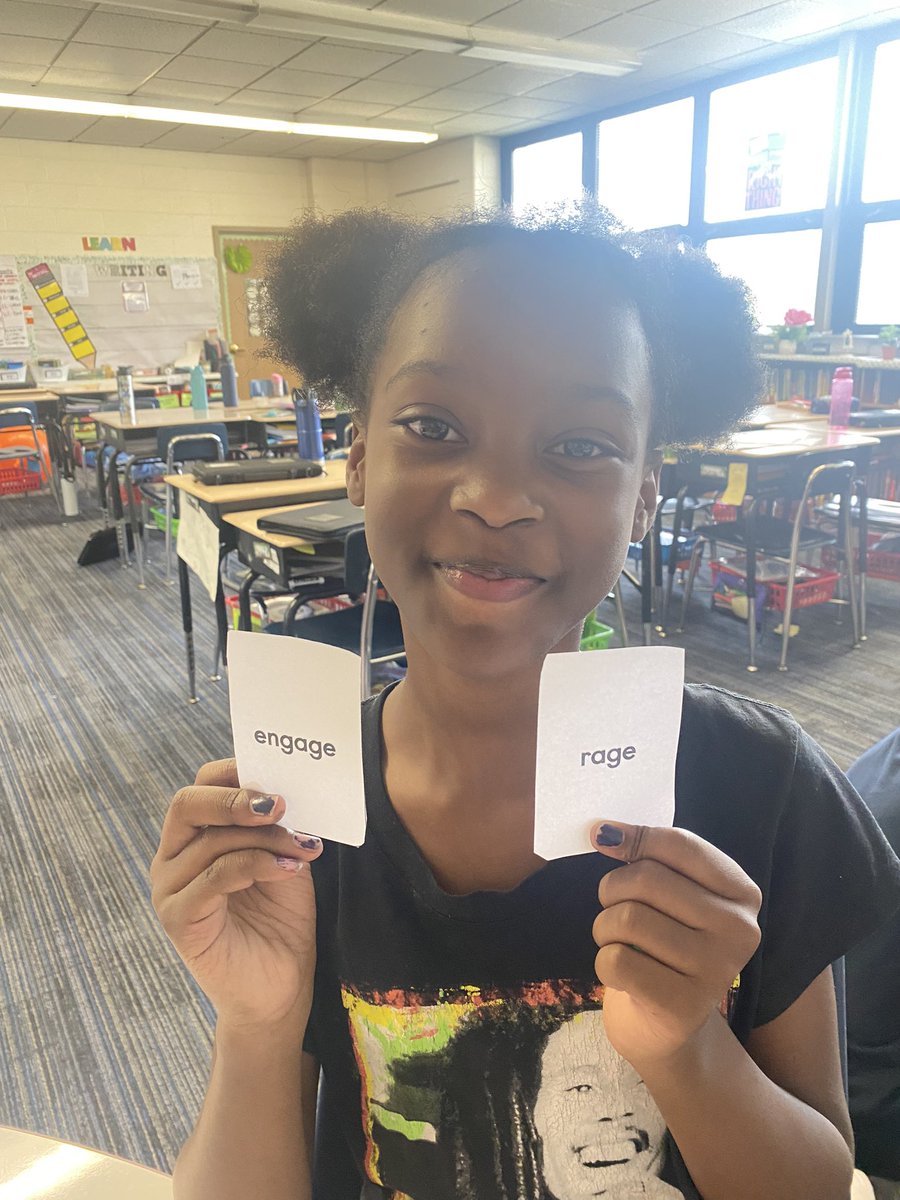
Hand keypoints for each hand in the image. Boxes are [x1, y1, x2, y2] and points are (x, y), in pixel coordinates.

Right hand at [151, 758, 322, 1032]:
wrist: (279, 988)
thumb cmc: (279, 920)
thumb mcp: (282, 857)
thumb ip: (276, 825)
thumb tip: (288, 786)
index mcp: (193, 838)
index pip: (200, 787)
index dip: (234, 772)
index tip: (278, 774)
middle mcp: (172, 858)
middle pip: (188, 804)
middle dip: (238, 798)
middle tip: (281, 805)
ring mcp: (169, 889)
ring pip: (212, 841)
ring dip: (266, 838)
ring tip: (304, 847)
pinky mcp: (178, 919)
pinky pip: (215, 876)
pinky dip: (256, 865)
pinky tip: (289, 869)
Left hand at [590, 820, 761, 1068]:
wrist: (670, 1026)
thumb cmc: (666, 945)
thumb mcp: (670, 896)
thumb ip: (647, 857)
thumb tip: (603, 831)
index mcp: (742, 893)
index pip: (679, 845)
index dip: (634, 836)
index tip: (603, 837)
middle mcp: (739, 930)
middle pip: (647, 879)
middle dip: (612, 888)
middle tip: (612, 906)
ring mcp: (716, 970)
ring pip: (627, 919)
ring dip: (604, 926)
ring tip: (617, 940)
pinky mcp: (683, 1006)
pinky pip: (616, 960)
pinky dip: (604, 961)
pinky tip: (622, 973)